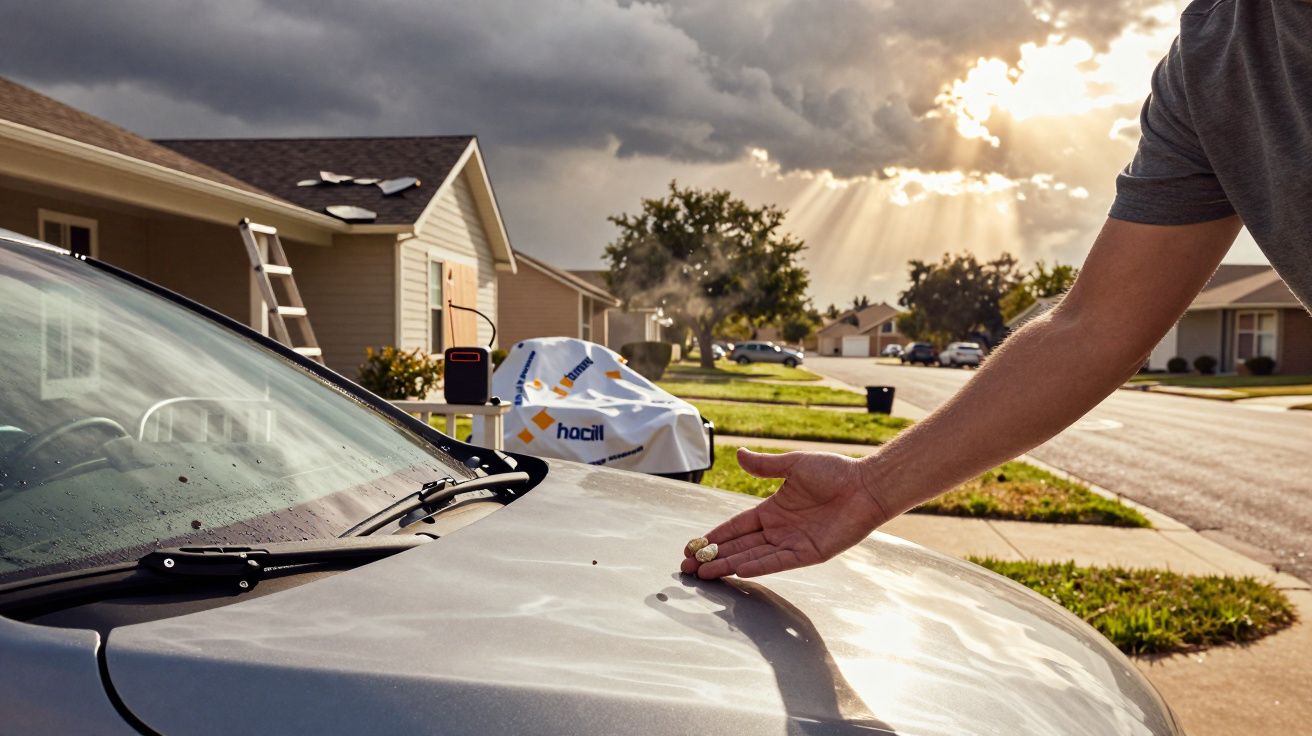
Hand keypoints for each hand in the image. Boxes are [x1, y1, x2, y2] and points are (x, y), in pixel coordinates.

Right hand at [682, 448, 889, 578]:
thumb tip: (738, 454)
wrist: (865, 486)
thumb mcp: (794, 465)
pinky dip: (758, 566)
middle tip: (688, 567)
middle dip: (713, 556)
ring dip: (728, 565)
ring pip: (752, 557)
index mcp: (773, 509)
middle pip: (738, 546)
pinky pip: (778, 562)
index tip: (693, 545)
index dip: (715, 535)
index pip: (736, 526)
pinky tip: (738, 569)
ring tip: (704, 574)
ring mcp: (792, 543)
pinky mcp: (808, 553)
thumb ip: (765, 465)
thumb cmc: (835, 471)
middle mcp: (779, 529)